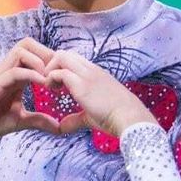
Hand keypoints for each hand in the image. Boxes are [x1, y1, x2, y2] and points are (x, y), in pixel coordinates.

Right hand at [0, 38, 59, 145]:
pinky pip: (14, 71)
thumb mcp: (20, 120)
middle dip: (46, 53)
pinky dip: (31, 74)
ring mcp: (0, 75)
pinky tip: (42, 85)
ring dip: (39, 61)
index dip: (51, 60)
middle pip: (28, 43)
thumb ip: (38, 120)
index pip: (34, 53)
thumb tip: (58, 127)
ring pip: (21, 50)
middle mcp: (8, 70)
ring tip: (48, 79)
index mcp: (15, 76)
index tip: (61, 78)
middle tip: (56, 73)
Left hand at [43, 50, 157, 136]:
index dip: (60, 68)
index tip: (57, 85)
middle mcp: (91, 70)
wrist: (130, 118)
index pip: (73, 59)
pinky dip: (51, 79)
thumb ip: (75, 119)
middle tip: (50, 84)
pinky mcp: (82, 84)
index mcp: (96, 73)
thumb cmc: (115, 118)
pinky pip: (60, 72)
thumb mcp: (91, 116)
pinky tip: (52, 91)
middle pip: (65, 53)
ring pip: (61, 56)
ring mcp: (87, 74)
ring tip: (50, 87)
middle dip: (52, 65)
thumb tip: (62, 127)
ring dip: (50, 69)